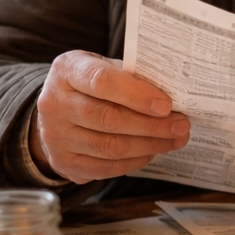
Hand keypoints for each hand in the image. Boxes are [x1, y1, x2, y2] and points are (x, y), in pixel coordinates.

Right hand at [30, 51, 190, 183]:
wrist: (58, 108)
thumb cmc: (92, 84)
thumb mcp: (107, 66)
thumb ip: (133, 76)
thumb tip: (173, 94)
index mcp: (67, 70)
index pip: (102, 82)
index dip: (137, 95)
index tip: (167, 105)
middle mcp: (54, 103)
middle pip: (108, 119)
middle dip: (151, 125)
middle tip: (181, 126)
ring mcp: (54, 135)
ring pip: (108, 147)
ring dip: (148, 145)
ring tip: (174, 139)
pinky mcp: (62, 161)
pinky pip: (104, 167)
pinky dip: (133, 161)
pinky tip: (151, 151)